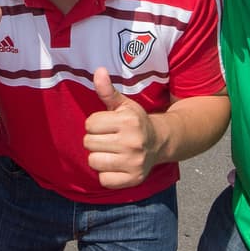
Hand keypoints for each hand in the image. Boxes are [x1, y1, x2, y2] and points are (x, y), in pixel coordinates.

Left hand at [84, 67, 159, 188]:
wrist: (160, 142)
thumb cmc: (135, 122)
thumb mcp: (124, 105)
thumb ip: (108, 91)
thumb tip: (98, 71)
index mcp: (128, 121)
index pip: (90, 124)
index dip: (95, 124)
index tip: (106, 126)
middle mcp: (132, 142)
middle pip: (89, 143)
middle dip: (95, 140)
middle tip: (108, 139)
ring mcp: (134, 162)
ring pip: (94, 161)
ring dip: (98, 157)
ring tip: (111, 152)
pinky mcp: (134, 179)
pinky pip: (104, 180)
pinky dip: (106, 175)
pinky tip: (116, 165)